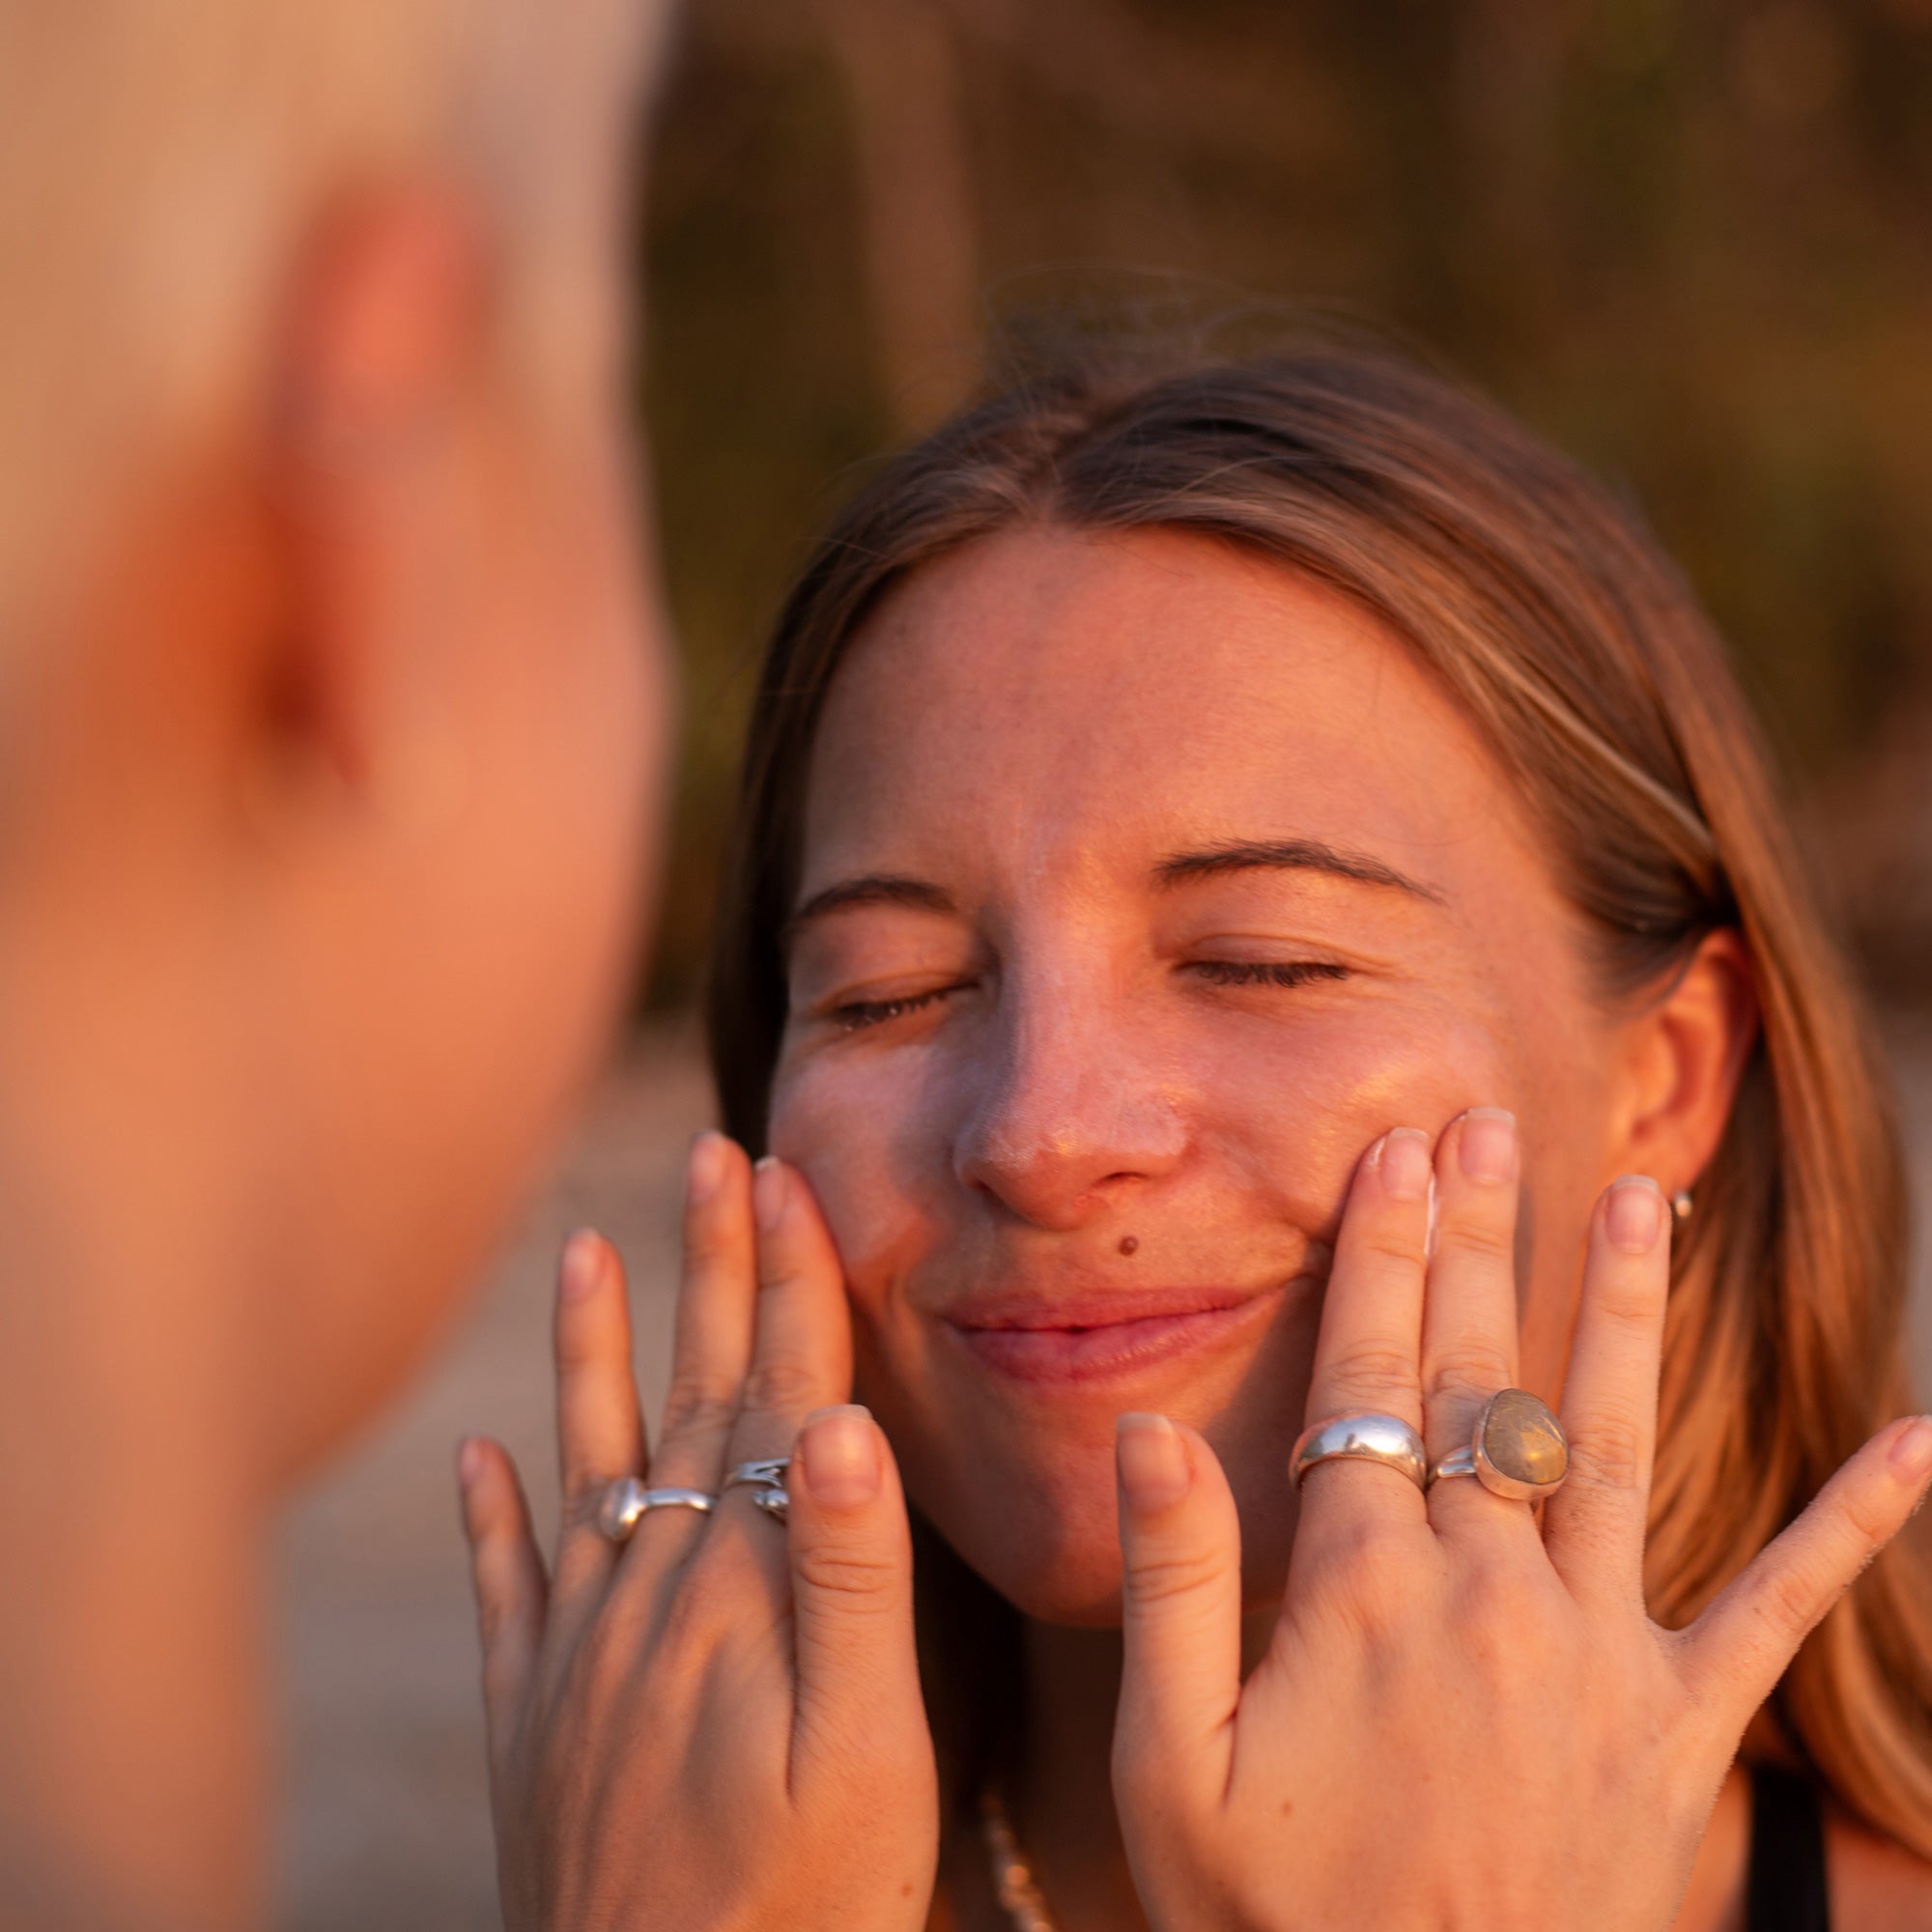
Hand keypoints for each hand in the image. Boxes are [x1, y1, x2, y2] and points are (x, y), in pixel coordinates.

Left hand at [457, 1133, 937, 1931]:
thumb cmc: (803, 1905)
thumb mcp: (870, 1753)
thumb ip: (855, 1580)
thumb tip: (849, 1419)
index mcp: (747, 1580)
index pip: (777, 1390)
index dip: (789, 1277)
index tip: (786, 1169)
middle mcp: (654, 1583)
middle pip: (694, 1391)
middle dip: (712, 1267)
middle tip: (716, 1156)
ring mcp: (581, 1645)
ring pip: (590, 1458)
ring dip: (591, 1352)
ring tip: (581, 1253)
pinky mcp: (532, 1713)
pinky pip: (504, 1586)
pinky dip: (490, 1516)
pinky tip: (475, 1459)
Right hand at [1110, 1110, 1931, 1930]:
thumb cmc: (1270, 1918)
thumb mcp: (1172, 1765)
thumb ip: (1172, 1585)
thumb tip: (1150, 1429)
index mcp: (1363, 1592)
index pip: (1372, 1383)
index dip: (1382, 1259)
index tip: (1396, 1155)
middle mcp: (1489, 1597)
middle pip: (1484, 1381)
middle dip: (1482, 1243)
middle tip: (1488, 1126)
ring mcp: (1596, 1659)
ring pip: (1616, 1447)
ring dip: (1627, 1313)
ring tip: (1642, 1195)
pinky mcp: (1677, 1734)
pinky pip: (1773, 1616)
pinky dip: (1850, 1527)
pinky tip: (1917, 1441)